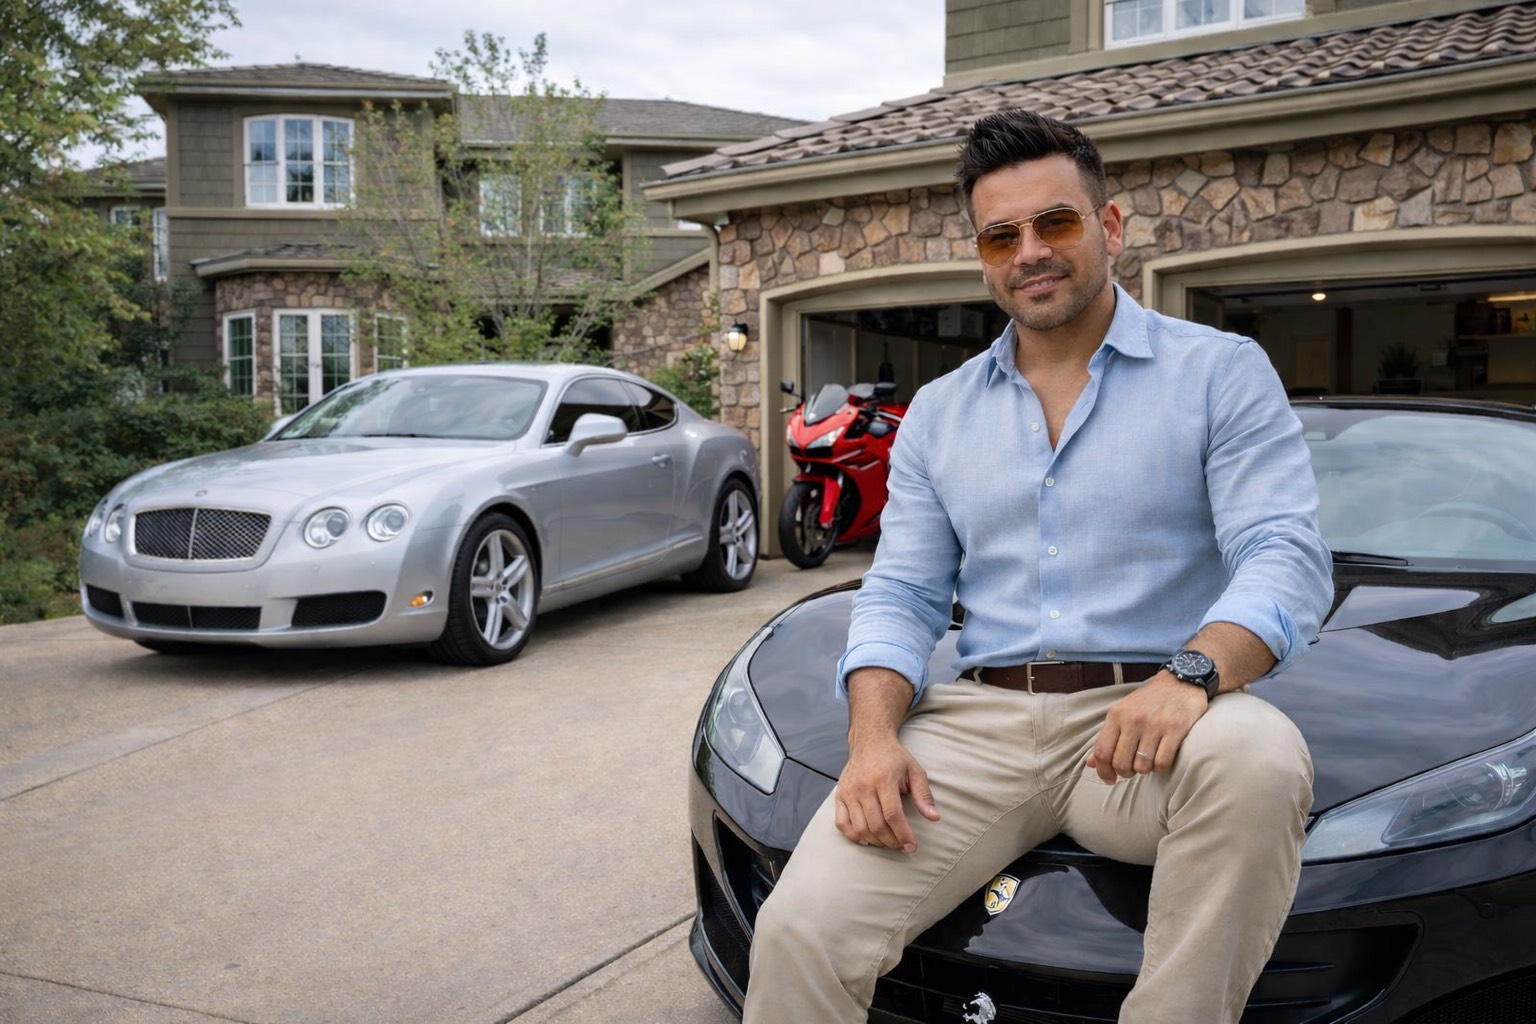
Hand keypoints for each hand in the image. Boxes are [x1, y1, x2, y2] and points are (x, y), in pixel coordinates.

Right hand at [834, 737, 940, 853]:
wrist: (870, 741)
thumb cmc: (894, 758)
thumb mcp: (915, 771)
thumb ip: (924, 795)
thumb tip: (934, 817)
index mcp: (884, 779)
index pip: (893, 815)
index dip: (903, 835)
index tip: (912, 847)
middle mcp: (863, 786)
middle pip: (876, 825)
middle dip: (892, 842)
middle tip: (902, 846)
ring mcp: (849, 791)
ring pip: (859, 828)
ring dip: (876, 842)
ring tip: (888, 842)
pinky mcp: (839, 795)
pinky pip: (842, 823)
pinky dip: (854, 836)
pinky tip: (867, 839)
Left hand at [1085, 675, 1208, 782]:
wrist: (1180, 682)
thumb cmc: (1149, 701)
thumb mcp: (1123, 712)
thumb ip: (1107, 737)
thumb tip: (1091, 764)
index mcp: (1116, 715)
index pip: (1102, 752)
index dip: (1104, 771)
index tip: (1110, 778)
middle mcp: (1133, 719)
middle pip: (1121, 763)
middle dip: (1126, 772)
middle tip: (1133, 767)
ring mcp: (1155, 724)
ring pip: (1142, 766)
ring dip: (1145, 770)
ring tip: (1148, 760)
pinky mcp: (1176, 729)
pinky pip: (1162, 763)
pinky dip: (1161, 768)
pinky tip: (1161, 759)